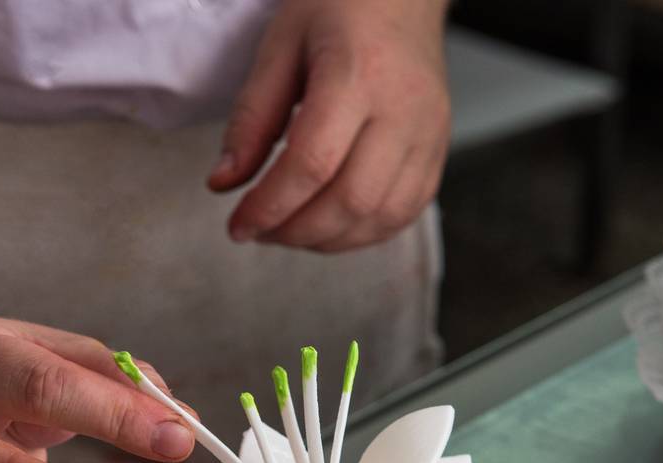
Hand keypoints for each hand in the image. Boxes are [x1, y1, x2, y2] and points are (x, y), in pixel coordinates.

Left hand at [208, 0, 450, 252]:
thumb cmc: (340, 10)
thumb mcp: (280, 47)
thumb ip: (251, 118)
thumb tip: (224, 183)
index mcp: (358, 73)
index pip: (312, 163)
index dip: (270, 206)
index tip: (238, 225)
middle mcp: (404, 109)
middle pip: (351, 200)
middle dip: (296, 230)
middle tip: (260, 230)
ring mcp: (429, 133)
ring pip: (380, 216)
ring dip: (328, 239)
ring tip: (290, 229)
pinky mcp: (438, 151)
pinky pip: (404, 214)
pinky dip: (362, 233)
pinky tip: (329, 225)